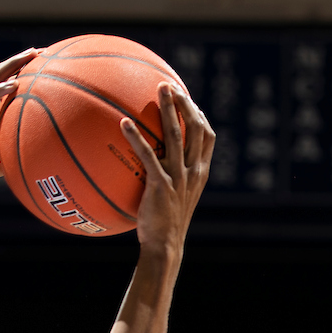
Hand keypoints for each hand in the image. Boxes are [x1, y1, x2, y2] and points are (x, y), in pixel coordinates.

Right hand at [0, 50, 37, 190]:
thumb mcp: (0, 162)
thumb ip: (14, 156)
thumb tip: (37, 163)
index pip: (6, 87)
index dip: (21, 74)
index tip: (42, 64)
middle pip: (0, 77)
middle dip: (19, 62)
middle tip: (39, 51)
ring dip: (11, 67)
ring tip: (30, 56)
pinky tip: (14, 84)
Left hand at [119, 84, 214, 251]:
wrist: (165, 246)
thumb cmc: (164, 225)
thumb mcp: (175, 198)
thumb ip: (171, 178)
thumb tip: (152, 163)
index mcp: (200, 173)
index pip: (207, 137)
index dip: (199, 115)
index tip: (188, 100)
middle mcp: (193, 171)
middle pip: (195, 128)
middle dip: (184, 103)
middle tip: (169, 85)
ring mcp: (179, 178)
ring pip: (176, 135)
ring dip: (168, 109)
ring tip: (157, 89)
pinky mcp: (161, 185)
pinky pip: (148, 155)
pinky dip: (136, 137)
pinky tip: (123, 123)